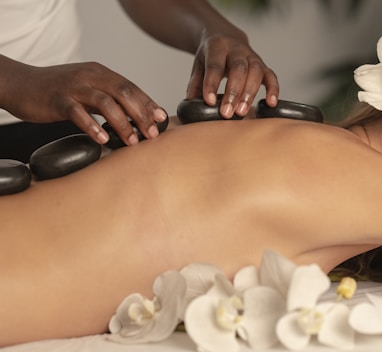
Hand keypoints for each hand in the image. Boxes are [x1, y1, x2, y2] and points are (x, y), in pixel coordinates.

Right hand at [3, 60, 166, 144]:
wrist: (22, 84)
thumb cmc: (59, 92)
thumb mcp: (88, 91)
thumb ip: (109, 101)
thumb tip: (134, 119)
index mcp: (100, 73)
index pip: (131, 87)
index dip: (148, 103)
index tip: (161, 119)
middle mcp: (90, 76)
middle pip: (124, 93)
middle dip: (141, 114)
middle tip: (152, 134)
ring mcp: (74, 87)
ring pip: (105, 102)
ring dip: (122, 123)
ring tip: (132, 141)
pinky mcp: (58, 100)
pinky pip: (78, 113)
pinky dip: (92, 126)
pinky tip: (103, 139)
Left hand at [186, 31, 278, 117]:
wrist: (225, 37)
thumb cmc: (210, 56)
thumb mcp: (198, 65)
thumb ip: (195, 84)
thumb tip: (190, 104)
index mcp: (217, 46)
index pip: (215, 65)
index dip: (212, 84)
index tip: (209, 102)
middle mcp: (237, 49)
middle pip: (238, 69)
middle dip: (233, 92)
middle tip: (226, 113)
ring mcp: (252, 56)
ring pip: (256, 71)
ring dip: (249, 93)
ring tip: (241, 112)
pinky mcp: (262, 65)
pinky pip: (271, 76)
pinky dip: (273, 89)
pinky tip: (270, 104)